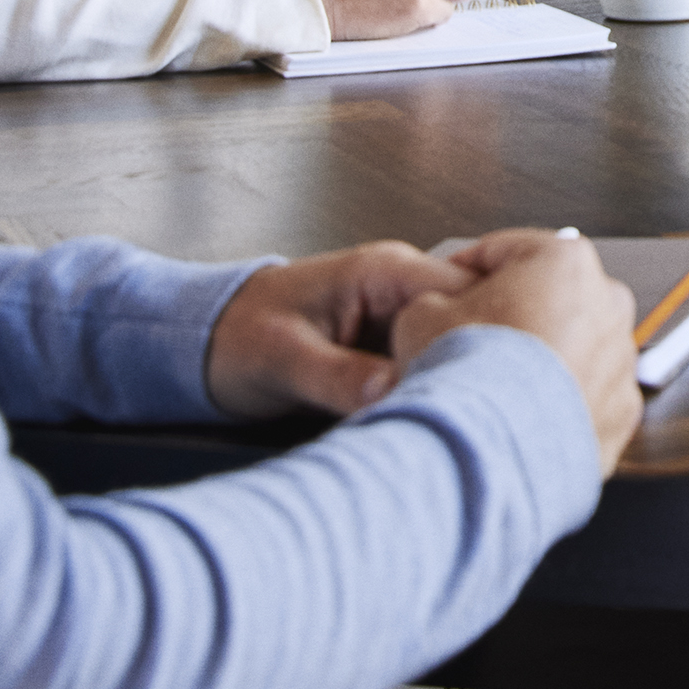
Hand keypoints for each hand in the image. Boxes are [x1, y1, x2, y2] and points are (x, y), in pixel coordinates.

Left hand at [207, 241, 474, 416]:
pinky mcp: (392, 346)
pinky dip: (439, 386)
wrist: (204, 341)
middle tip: (480, 407)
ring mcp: (400, 316)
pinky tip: (442, 416)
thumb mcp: (281, 359)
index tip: (484, 381)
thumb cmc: (235, 336)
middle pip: (472, 315)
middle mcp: (401, 287)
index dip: (482, 332)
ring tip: (467, 416)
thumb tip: (389, 390)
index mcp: (382, 271)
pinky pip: (432, 361)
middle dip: (482, 357)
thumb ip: (336, 374)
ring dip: (460, 376)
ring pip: (456, 342)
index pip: (463, 290)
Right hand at [393, 227, 643, 470]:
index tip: (446, 290)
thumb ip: (440, 299)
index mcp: (565, 261)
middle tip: (469, 346)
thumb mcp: (422, 314)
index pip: (506, 251)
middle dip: (513, 318)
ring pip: (573, 352)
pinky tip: (519, 421)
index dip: (465, 270)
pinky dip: (559, 408)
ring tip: (493, 391)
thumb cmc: (465, 377)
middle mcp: (608, 305)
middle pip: (548, 301)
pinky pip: (586, 401)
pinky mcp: (623, 415)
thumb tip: (440, 311)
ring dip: (540, 364)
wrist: (489, 452)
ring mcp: (622, 362)